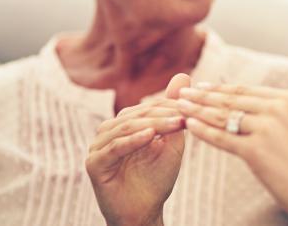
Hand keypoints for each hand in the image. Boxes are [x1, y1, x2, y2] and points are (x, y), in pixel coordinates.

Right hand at [85, 74, 189, 225]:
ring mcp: (98, 147)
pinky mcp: (94, 164)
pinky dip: (133, 140)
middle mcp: (108, 132)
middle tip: (185, 114)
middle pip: (136, 115)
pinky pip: (114, 148)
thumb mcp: (171, 140)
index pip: (147, 107)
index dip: (170, 106)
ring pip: (125, 128)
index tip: (193, 105)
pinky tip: (151, 136)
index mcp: (124, 124)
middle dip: (163, 114)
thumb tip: (183, 75)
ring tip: (174, 124)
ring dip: (152, 124)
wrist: (144, 212)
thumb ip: (173, 110)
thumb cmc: (157, 178)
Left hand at [177, 59, 287, 225]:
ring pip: (223, 117)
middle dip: (202, 96)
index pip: (247, 90)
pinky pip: (222, 138)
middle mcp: (278, 109)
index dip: (221, 88)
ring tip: (178, 107)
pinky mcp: (255, 152)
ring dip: (197, 110)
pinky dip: (203, 131)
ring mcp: (266, 130)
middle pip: (231, 100)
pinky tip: (189, 126)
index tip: (201, 86)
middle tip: (181, 93)